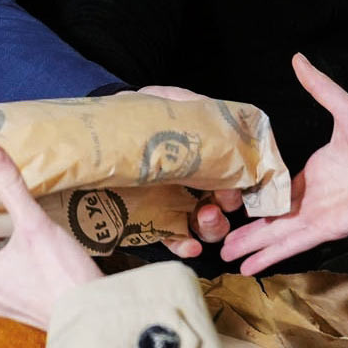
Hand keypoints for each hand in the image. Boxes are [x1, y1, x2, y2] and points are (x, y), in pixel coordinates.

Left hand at [135, 83, 239, 255]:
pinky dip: (185, 246)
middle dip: (227, 206)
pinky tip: (190, 245)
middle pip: (224, 206)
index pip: (234, 178)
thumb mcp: (174, 101)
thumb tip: (227, 118)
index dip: (242, 183)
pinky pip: (173, 239)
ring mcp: (174, 205)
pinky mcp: (151, 221)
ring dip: (212, 226)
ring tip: (206, 215)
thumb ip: (200, 107)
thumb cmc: (144, 115)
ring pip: (204, 226)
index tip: (239, 183)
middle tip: (220, 200)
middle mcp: (194, 185)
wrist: (105, 127)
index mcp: (206, 160)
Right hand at [221, 54, 347, 274]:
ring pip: (275, 234)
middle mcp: (311, 197)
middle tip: (219, 237)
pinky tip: (250, 268)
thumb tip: (298, 59)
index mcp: (313, 172)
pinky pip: (291, 245)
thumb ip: (318, 87)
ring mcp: (316, 215)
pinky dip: (270, 256)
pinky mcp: (324, 229)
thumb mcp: (344, 108)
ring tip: (226, 256)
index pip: (277, 187)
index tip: (232, 199)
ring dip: (251, 246)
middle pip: (270, 216)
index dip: (254, 195)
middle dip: (246, 228)